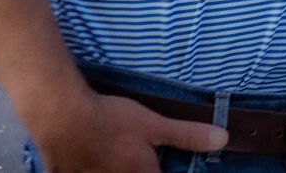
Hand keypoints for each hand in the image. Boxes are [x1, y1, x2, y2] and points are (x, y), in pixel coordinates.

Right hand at [28, 91, 226, 171]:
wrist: (62, 117)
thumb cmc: (111, 121)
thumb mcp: (154, 125)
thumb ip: (187, 135)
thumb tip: (223, 139)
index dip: (167, 172)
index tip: (164, 165)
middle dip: (144, 167)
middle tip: (139, 157)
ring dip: (113, 167)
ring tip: (114, 155)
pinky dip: (89, 168)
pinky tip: (91, 161)